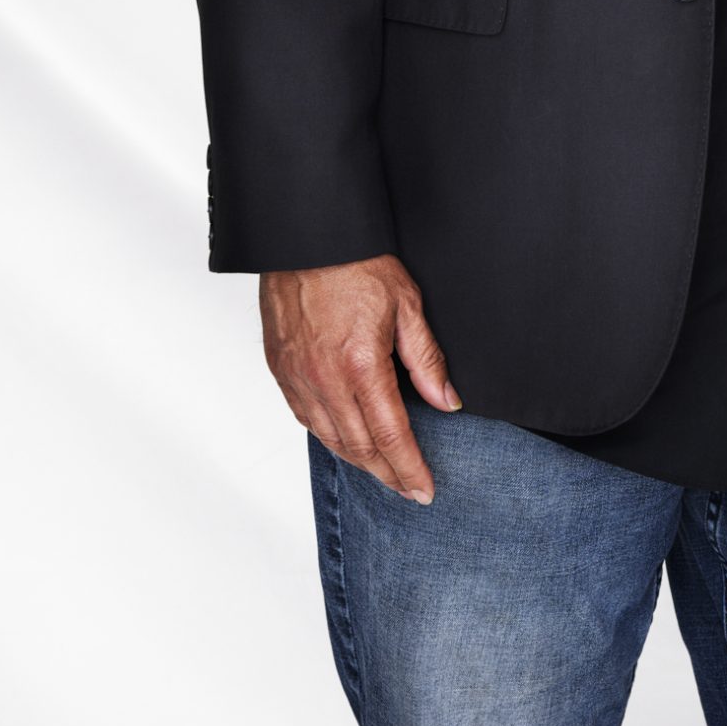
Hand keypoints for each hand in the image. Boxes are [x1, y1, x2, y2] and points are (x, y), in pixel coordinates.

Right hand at [258, 258, 460, 501]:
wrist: (305, 235)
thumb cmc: (356, 260)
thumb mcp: (407, 303)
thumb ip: (426, 358)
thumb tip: (447, 401)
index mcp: (361, 364)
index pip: (390, 435)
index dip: (409, 468)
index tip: (424, 490)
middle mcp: (324, 379)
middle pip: (358, 447)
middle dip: (387, 475)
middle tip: (408, 489)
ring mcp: (297, 376)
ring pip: (328, 438)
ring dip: (357, 461)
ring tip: (382, 472)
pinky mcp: (279, 368)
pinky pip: (304, 418)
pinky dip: (328, 437)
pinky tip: (344, 440)